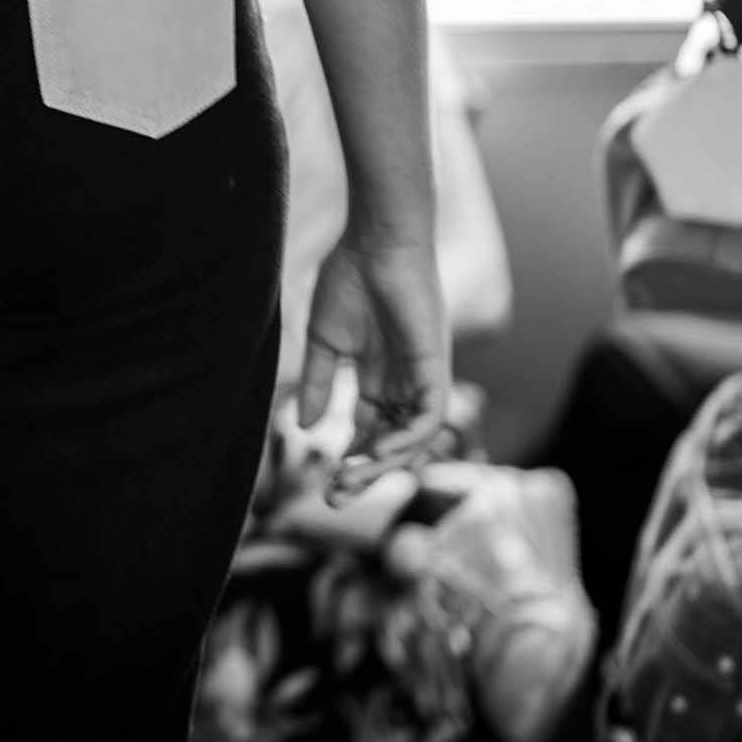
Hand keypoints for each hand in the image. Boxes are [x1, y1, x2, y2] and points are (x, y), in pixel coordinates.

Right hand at [295, 233, 451, 504]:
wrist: (375, 241)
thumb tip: (306, 428)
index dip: (350, 462)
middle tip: (334, 499)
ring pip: (412, 439)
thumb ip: (317, 383)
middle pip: (390, 443)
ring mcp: (422, 377)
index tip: (324, 487)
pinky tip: (377, 454)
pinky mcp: (434, 368)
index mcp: (379, 377)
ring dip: (382, 465)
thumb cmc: (350, 278)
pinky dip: (406, 440)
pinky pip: (428, 418)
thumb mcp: (325, 341)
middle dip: (365, 474)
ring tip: (349, 480)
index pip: (369, 432)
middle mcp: (404, 383)